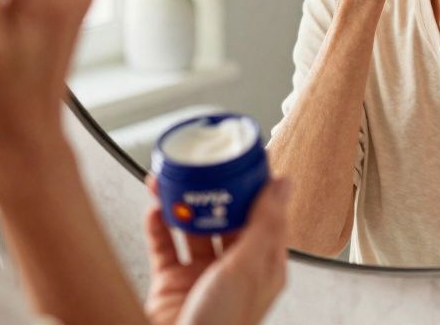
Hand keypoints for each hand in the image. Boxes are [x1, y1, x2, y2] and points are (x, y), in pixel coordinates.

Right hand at [144, 177, 290, 324]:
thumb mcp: (248, 267)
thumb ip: (264, 224)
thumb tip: (283, 184)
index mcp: (262, 267)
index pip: (265, 216)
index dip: (256, 187)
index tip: (244, 158)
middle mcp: (233, 269)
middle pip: (225, 218)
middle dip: (213, 192)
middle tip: (204, 166)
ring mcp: (201, 274)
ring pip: (192, 228)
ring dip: (181, 205)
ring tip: (173, 181)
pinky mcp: (171, 281)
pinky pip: (163, 245)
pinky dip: (158, 226)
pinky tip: (155, 208)